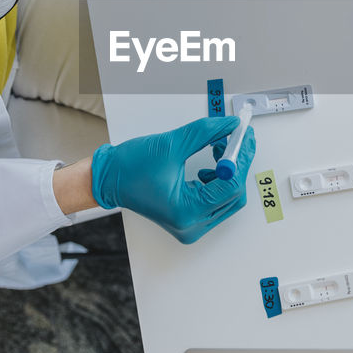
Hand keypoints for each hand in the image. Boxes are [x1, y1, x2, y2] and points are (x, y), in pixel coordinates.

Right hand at [90, 116, 255, 243]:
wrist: (107, 179)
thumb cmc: (129, 167)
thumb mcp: (171, 144)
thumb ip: (206, 133)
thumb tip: (231, 127)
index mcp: (186, 212)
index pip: (230, 186)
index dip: (241, 158)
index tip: (245, 137)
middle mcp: (191, 225)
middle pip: (233, 195)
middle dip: (237, 165)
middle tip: (236, 139)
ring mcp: (191, 224)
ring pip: (227, 197)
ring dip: (228, 171)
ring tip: (218, 148)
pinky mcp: (189, 218)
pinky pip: (216, 200)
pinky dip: (218, 180)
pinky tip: (210, 164)